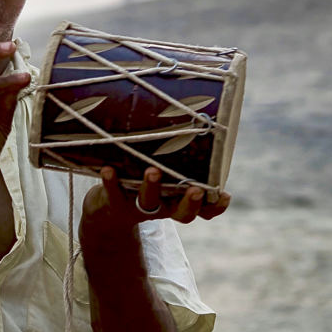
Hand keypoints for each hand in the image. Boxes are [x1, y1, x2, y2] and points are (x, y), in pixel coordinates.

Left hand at [84, 166, 231, 230]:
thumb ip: (180, 159)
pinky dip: (111, 182)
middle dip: (190, 203)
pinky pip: (113, 193)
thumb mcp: (165, 177)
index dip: (216, 206)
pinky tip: (109, 169)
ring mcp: (139, 207)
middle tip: (196, 190)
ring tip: (152, 171)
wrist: (107, 210)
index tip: (225, 195)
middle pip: (182, 213)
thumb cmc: (144, 185)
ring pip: (148, 201)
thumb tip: (197, 119)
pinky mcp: (114, 203)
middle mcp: (163, 207)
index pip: (204, 209)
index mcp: (179, 200)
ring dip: (151, 186)